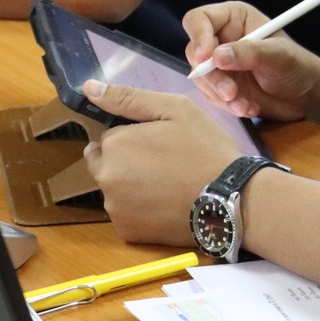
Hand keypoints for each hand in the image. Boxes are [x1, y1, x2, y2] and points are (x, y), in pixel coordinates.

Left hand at [82, 80, 244, 247]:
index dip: (134, 137)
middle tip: (164, 164)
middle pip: (105, 163)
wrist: (230, 200)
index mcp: (114, 145)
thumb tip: (89, 88)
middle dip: (126, 161)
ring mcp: (115, 208)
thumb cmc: (205, 149)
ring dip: (131, 186)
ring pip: (115, 189)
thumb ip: (127, 98)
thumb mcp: (174, 109)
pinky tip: (165, 204)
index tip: (159, 142)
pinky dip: (139, 210)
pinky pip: (125, 214)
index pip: (109, 136)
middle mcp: (106, 178)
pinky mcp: (127, 232)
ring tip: (168, 185)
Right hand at [181, 1, 319, 121]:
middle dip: (212, 75)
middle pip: (195, 52)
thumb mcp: (277, 56)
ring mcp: (219, 63)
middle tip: (231, 92)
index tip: (206, 58)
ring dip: (221, 94)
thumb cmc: (297, 66)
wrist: (306, 96)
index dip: (198, 37)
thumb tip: (217, 56)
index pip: (199, 20)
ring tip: (246, 104)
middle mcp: (221, 38)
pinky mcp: (221, 85)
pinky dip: (228, 105)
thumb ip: (248, 53)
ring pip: (201, 78)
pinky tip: (248, 107)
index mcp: (233, 18)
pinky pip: (211, 95)